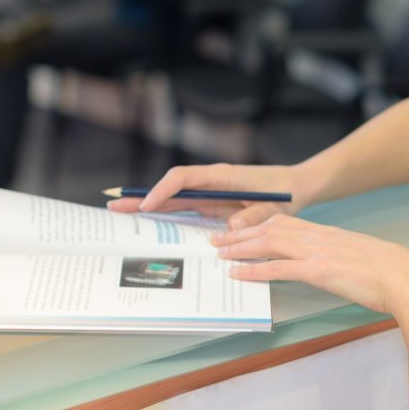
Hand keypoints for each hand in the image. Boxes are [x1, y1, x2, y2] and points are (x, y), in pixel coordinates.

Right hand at [106, 163, 299, 228]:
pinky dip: (164, 214)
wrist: (295, 186)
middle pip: (170, 188)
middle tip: (114, 205)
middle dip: (142, 197)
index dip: (163, 190)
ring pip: (173, 198)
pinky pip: (184, 208)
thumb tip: (231, 232)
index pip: (184, 178)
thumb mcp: (274, 208)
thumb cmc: (284, 194)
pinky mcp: (211, 203)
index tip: (147, 206)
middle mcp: (210, 182)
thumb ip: (254, 218)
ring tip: (121, 214)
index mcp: (222, 177)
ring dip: (148, 206)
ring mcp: (209, 193)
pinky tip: (149, 224)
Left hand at [214, 215, 408, 313]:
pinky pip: (278, 268)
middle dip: (240, 234)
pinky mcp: (318, 270)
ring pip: (268, 243)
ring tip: (220, 254)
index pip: (283, 222)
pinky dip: (254, 270)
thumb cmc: (388, 272)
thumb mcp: (356, 256)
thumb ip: (336, 256)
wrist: (406, 277)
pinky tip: (238, 273)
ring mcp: (316, 252)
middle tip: (216, 239)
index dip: (257, 225)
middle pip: (269, 229)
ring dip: (240, 248)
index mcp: (325, 233)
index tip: (239, 229)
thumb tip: (325, 265)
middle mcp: (317, 237)